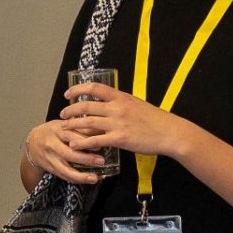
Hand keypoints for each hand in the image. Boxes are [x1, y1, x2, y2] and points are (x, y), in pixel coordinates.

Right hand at [23, 118, 109, 185]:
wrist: (32, 143)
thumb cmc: (53, 132)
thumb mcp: (63, 124)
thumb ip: (79, 127)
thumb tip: (101, 131)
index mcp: (57, 130)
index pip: (72, 135)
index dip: (86, 140)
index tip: (100, 143)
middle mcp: (52, 144)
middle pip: (69, 153)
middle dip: (86, 159)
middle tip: (101, 161)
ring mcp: (50, 158)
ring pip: (65, 169)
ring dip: (81, 175)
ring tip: (95, 178)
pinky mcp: (50, 168)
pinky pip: (64, 176)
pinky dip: (76, 179)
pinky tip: (87, 180)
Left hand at [60, 83, 194, 161]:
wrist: (169, 133)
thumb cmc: (155, 120)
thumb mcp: (137, 104)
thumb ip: (121, 104)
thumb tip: (109, 104)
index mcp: (121, 97)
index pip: (94, 88)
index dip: (78, 89)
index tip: (68, 94)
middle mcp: (117, 108)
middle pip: (86, 106)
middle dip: (70, 109)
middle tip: (62, 114)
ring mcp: (118, 124)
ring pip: (87, 122)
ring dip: (72, 125)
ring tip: (64, 128)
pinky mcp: (120, 139)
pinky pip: (96, 140)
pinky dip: (82, 142)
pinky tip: (74, 144)